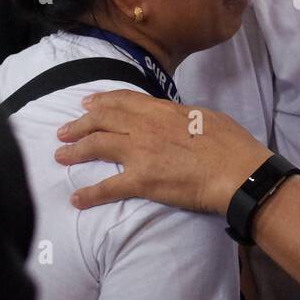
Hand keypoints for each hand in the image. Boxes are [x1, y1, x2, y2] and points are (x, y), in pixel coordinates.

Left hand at [54, 91, 272, 213]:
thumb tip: (175, 119)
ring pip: (97, 146)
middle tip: (64, 131)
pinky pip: (108, 187)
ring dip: (75, 151)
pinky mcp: (142, 181)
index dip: (101, 101)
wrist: (238, 172)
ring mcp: (141, 153)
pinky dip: (90, 194)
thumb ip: (183, 116)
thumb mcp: (207, 117)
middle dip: (79, 124)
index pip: (123, 100)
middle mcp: (145, 127)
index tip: (86, 103)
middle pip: (102, 120)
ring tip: (60, 156)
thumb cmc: (231, 145)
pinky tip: (76, 199)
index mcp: (162, 110)